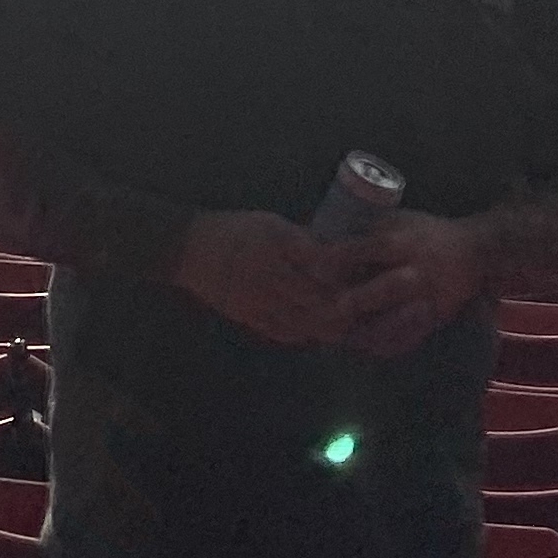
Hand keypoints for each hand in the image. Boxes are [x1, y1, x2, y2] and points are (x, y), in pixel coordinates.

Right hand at [171, 210, 364, 346]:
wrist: (190, 249)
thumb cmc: (235, 230)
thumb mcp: (271, 223)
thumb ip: (302, 239)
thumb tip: (336, 251)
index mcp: (279, 246)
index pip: (323, 266)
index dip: (347, 275)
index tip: (367, 275)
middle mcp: (272, 275)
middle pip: (319, 300)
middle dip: (346, 307)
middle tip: (365, 306)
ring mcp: (261, 301)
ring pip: (306, 322)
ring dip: (329, 325)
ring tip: (346, 323)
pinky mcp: (250, 318)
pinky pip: (285, 333)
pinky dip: (306, 333)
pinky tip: (317, 330)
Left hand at [331, 210, 489, 361]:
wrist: (474, 253)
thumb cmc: (426, 233)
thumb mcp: (398, 220)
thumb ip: (367, 230)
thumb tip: (322, 236)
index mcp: (402, 242)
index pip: (367, 249)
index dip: (339, 259)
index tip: (314, 267)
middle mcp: (414, 271)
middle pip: (382, 289)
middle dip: (355, 301)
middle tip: (329, 308)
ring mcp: (425, 299)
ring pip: (393, 323)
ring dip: (364, 332)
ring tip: (340, 336)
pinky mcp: (433, 320)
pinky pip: (406, 340)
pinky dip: (382, 345)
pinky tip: (363, 346)